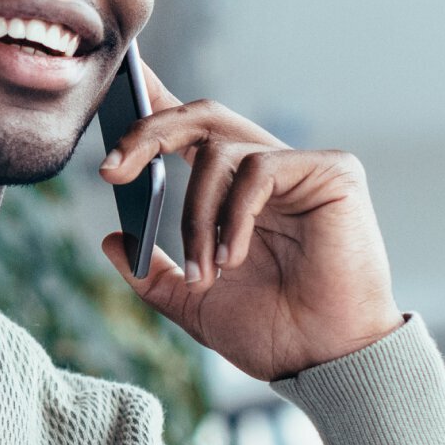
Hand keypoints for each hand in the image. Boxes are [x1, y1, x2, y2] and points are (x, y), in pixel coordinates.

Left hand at [99, 60, 404, 380]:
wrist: (324, 363)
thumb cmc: (272, 333)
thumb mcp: (194, 303)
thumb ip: (153, 273)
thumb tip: (111, 240)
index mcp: (235, 192)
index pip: (190, 130)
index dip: (155, 100)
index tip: (119, 81)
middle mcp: (267, 170)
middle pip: (200, 116)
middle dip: (148, 133)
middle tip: (111, 169)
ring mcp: (302, 167)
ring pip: (221, 149)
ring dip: (196, 215)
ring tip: (206, 271)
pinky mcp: (334, 172)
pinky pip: (259, 169)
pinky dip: (234, 215)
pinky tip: (235, 257)